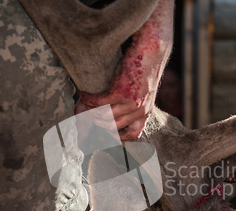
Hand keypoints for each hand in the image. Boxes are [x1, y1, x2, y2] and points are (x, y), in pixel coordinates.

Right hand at [76, 0, 173, 140]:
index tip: (104, 131)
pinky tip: (84, 93)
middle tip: (84, 116)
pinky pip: (98, 103)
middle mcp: (140, 111)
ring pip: (103, 117)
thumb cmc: (144, 66)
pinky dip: (88, 100)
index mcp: (146, 111)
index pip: (133, 135)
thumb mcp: (143, 89)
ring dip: (90, 111)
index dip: (117, 136)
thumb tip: (108, 111)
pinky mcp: (121, 93)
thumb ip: (132, 102)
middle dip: (96, 123)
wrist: (151, 49)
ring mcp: (131, 103)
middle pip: (112, 128)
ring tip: (84, 103)